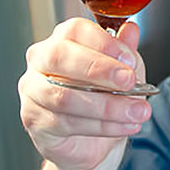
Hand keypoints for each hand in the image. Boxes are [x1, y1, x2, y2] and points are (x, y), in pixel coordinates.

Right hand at [18, 18, 151, 169]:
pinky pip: (66, 123)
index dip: (104, 43)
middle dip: (100, 70)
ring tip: (137, 110)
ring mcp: (33, 90)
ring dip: (108, 106)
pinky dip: (102, 126)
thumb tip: (131, 29)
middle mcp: (41, 60)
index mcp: (63, 40)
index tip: (129, 59)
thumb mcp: (123, 69)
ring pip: (64, 96)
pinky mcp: (34, 120)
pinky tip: (125, 125)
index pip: (75, 30)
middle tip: (129, 82)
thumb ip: (125, 49)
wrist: (95, 140)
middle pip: (60, 57)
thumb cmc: (105, 95)